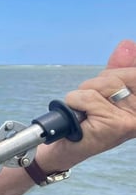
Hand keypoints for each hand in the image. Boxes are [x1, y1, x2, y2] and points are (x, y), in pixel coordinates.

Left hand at [44, 39, 135, 169]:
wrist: (66, 149)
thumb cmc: (86, 123)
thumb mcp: (104, 92)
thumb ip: (118, 69)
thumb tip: (127, 45)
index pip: (134, 72)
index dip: (122, 69)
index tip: (106, 86)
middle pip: (115, 75)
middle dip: (96, 85)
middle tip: (91, 104)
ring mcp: (133, 119)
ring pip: (101, 84)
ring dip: (83, 95)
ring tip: (87, 113)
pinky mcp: (117, 124)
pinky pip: (87, 97)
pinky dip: (76, 104)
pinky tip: (82, 120)